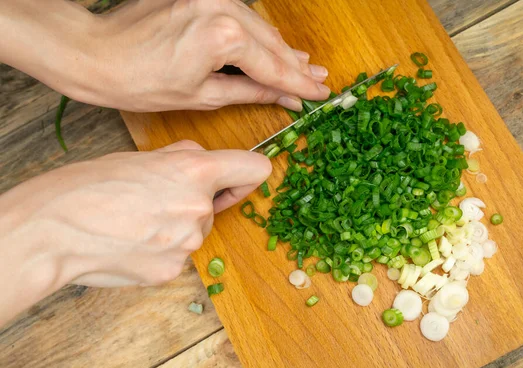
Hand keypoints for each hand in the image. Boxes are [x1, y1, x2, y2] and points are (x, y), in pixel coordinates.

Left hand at [0, 0, 329, 112]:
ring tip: (302, 67)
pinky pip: (238, 16)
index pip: (273, 65)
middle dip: (295, 65)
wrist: (94, 52)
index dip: (298, 83)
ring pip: (258, 27)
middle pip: (271, 42)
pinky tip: (270, 46)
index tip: (319, 94)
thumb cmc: (139, 81)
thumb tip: (283, 96)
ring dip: (278, 50)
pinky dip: (255, 35)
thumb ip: (250, 90)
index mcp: (224, 34)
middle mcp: (222, 6)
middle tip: (319, 81)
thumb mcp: (202, 94)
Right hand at [0, 140, 270, 323]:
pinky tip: (133, 243)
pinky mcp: (174, 270)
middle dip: (195, 201)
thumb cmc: (89, 186)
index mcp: (194, 173)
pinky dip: (162, 250)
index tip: (240, 178)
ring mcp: (189, 244)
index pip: (254, 169)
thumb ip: (182, 159)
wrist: (53, 230)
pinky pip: (179, 255)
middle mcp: (199, 209)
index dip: (250, 172)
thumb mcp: (141, 156)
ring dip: (177, 226)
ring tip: (136, 222)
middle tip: (154, 199)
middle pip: (216, 204)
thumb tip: (203, 162)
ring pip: (196, 230)